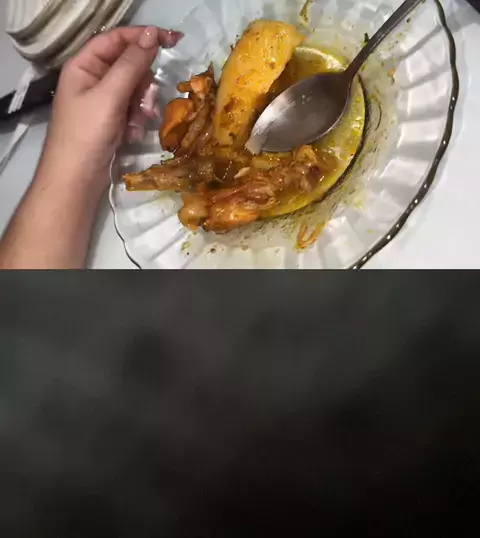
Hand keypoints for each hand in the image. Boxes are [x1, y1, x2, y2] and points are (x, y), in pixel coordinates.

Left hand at [41, 26, 182, 191]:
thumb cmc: (86, 135)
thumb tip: (153, 35)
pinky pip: (134, 111)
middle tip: (146, 102)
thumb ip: (131, 64)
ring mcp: (104, 102)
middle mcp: (94, 80)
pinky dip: (138, 121)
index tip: (172, 41)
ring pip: (136, 91)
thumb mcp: (109, 96)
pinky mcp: (113, 121)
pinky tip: (133, 135)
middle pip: (130, 67)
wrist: (77, 180)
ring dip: (142, 106)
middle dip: (143, 84)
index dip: (143, 37)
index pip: (117, 39)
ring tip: (138, 123)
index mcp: (85, 66)